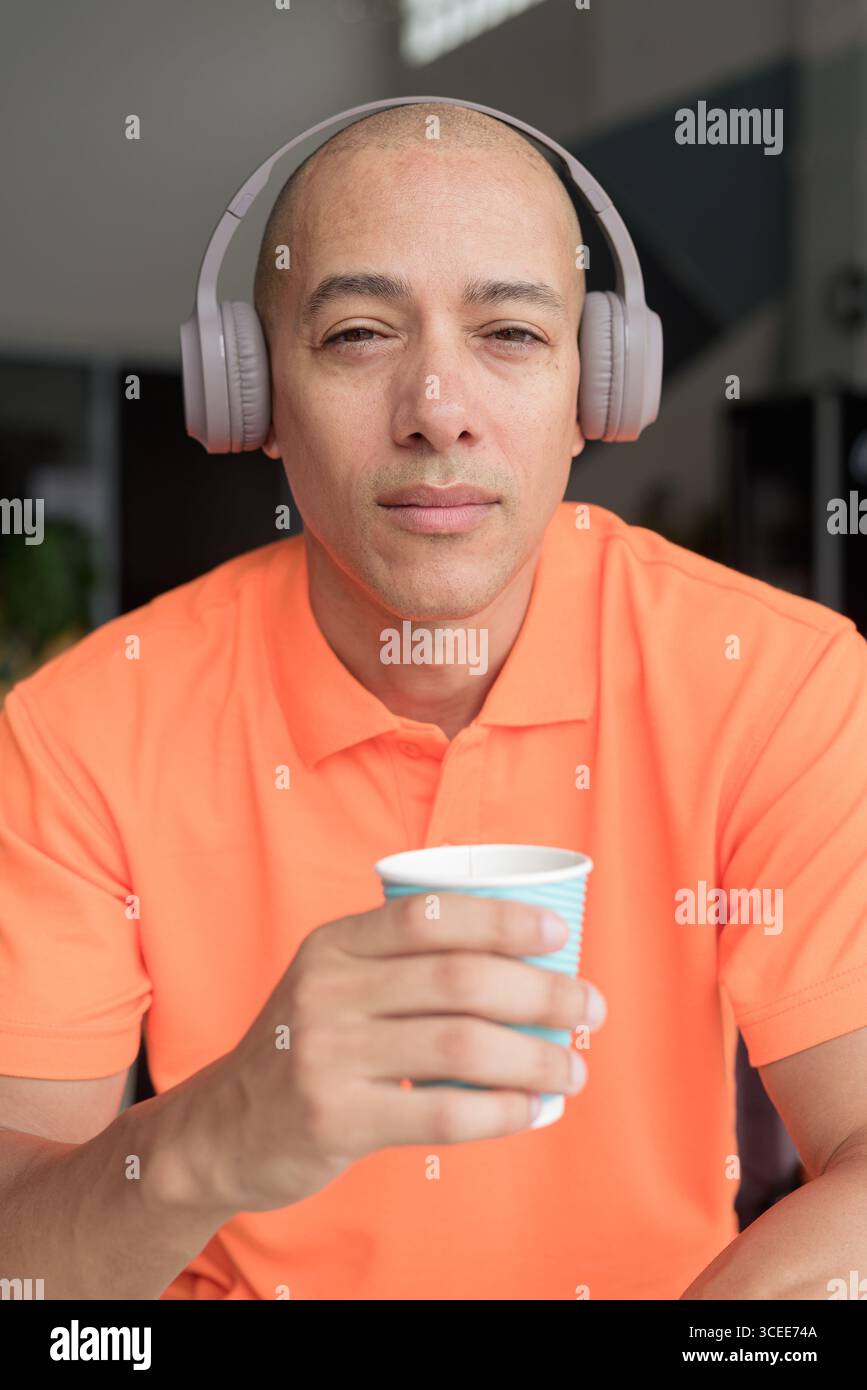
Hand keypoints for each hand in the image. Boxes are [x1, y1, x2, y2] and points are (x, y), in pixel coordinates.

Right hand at [205, 893, 606, 1212]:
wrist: (226, 1128)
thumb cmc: (309, 1047)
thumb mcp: (333, 984)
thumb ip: (401, 965)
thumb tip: (526, 959)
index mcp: (334, 945)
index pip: (428, 915)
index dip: (502, 920)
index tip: (559, 935)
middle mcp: (326, 991)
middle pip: (458, 979)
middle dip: (542, 991)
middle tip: (589, 1007)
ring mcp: (327, 1056)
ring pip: (460, 1044)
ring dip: (535, 1056)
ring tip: (574, 1066)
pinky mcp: (334, 1119)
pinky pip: (439, 1111)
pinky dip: (500, 1111)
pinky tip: (532, 1110)